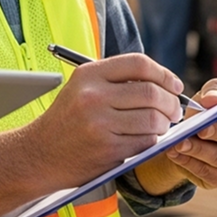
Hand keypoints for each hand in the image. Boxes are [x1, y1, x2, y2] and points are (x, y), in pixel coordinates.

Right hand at [22, 54, 185, 189]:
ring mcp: (100, 123)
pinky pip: (146, 141)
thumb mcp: (83, 88)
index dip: (163, 73)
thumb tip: (162, 82)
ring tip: (162, 125)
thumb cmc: (68, 120)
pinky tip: (146, 139)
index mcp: (89, 75)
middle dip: (171, 102)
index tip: (175, 85)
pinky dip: (153, 140)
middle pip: (151, 92)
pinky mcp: (108, 148)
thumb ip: (116, 80)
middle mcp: (94, 96)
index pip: (138, 64)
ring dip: (165, 124)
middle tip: (175, 110)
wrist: (40, 153)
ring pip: (153, 118)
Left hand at [133, 79, 216, 192]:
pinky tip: (176, 153)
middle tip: (199, 129)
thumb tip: (212, 98)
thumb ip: (214, 91)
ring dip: (199, 150)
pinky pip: (210, 174)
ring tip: (180, 142)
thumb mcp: (211, 95)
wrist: (195, 137)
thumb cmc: (210, 111)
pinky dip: (190, 163)